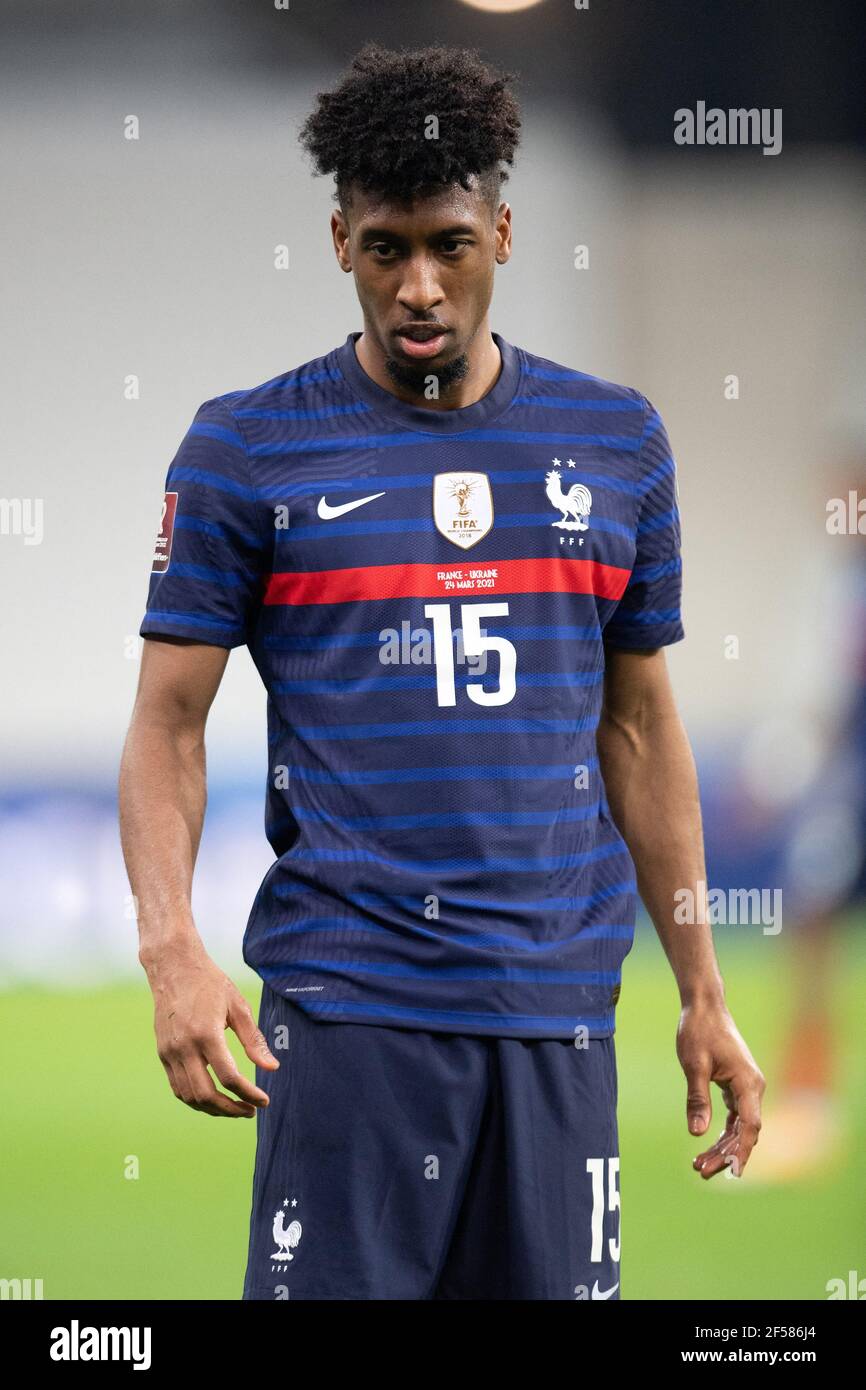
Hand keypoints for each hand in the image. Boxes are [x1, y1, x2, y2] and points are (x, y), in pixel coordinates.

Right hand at [145, 940, 278, 1116]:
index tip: (264, 1101)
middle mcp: (184, 1047)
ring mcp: (169, 1052)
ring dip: (213, 1109)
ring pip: (189, 1096)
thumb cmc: (210, 983)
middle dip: (231, 1109)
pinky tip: (214, 1098)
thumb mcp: (238, 1006)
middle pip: (206, 1094)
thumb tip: (272, 1068)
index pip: (229, 1077)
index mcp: (206, 1033)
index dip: (249, 1094)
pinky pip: (178, 1087)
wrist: (173, 967)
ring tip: (234, 1108)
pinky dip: (196, 1099)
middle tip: (251, 1111)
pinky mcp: (162, 1053)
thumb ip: (254, 1040)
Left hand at [676, 1000, 764, 1178]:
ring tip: (699, 1164)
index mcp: (748, 1083)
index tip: (731, 1172)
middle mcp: (753, 1088)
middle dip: (725, 1154)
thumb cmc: (699, 1031)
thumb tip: (697, 1133)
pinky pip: (734, 1116)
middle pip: (744, 1132)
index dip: (742, 1152)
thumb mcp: (693, 1065)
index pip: (750, 1126)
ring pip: (739, 1127)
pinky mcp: (737, 1085)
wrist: (705, 1006)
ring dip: (722, 1146)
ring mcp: (746, 1087)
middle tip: (700, 1171)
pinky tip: (706, 1144)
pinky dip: (722, 1131)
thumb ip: (697, 1099)